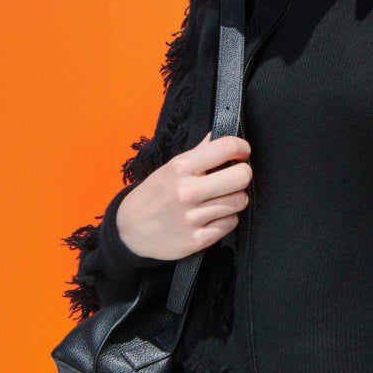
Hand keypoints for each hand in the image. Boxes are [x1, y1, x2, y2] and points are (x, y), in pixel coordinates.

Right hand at [115, 131, 251, 260]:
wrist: (130, 230)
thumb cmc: (154, 195)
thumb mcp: (171, 168)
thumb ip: (198, 152)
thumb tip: (219, 133)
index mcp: (180, 167)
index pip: (226, 147)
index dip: (241, 148)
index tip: (242, 153)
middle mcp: (186, 191)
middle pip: (241, 177)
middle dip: (243, 175)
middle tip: (235, 177)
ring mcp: (192, 217)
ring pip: (240, 201)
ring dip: (235, 199)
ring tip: (221, 198)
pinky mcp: (197, 239)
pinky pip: (231, 223)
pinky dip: (226, 219)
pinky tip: (213, 216)